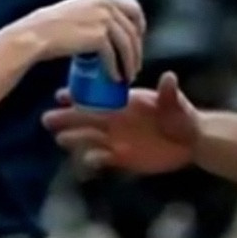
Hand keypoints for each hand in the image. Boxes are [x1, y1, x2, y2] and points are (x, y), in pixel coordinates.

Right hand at [6, 0, 144, 82]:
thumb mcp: (76, 11)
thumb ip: (93, 14)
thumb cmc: (50, 27)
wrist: (35, 35)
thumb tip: (106, 29)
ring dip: (130, 62)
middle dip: (137, 49)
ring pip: (127, 44)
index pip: (133, 6)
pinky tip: (114, 78)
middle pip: (133, 28)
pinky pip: (114, 56)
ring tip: (127, 76)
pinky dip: (116, 69)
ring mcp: (103, 19)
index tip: (137, 40)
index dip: (139, 25)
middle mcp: (105, 4)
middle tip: (134, 65)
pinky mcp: (98, 36)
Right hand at [42, 71, 197, 174]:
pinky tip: (88, 160)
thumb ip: (169, 93)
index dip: (79, 96)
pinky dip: (93, 159)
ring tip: (59, 139)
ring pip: (88, 139)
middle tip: (46, 118)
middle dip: (66, 118)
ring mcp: (116, 139)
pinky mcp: (122, 158)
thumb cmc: (182, 116)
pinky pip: (102, 159)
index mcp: (124, 103)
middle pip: (85, 119)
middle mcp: (115, 120)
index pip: (96, 98)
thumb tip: (169, 77)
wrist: (190, 141)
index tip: (61, 95)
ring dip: (74, 139)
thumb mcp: (176, 103)